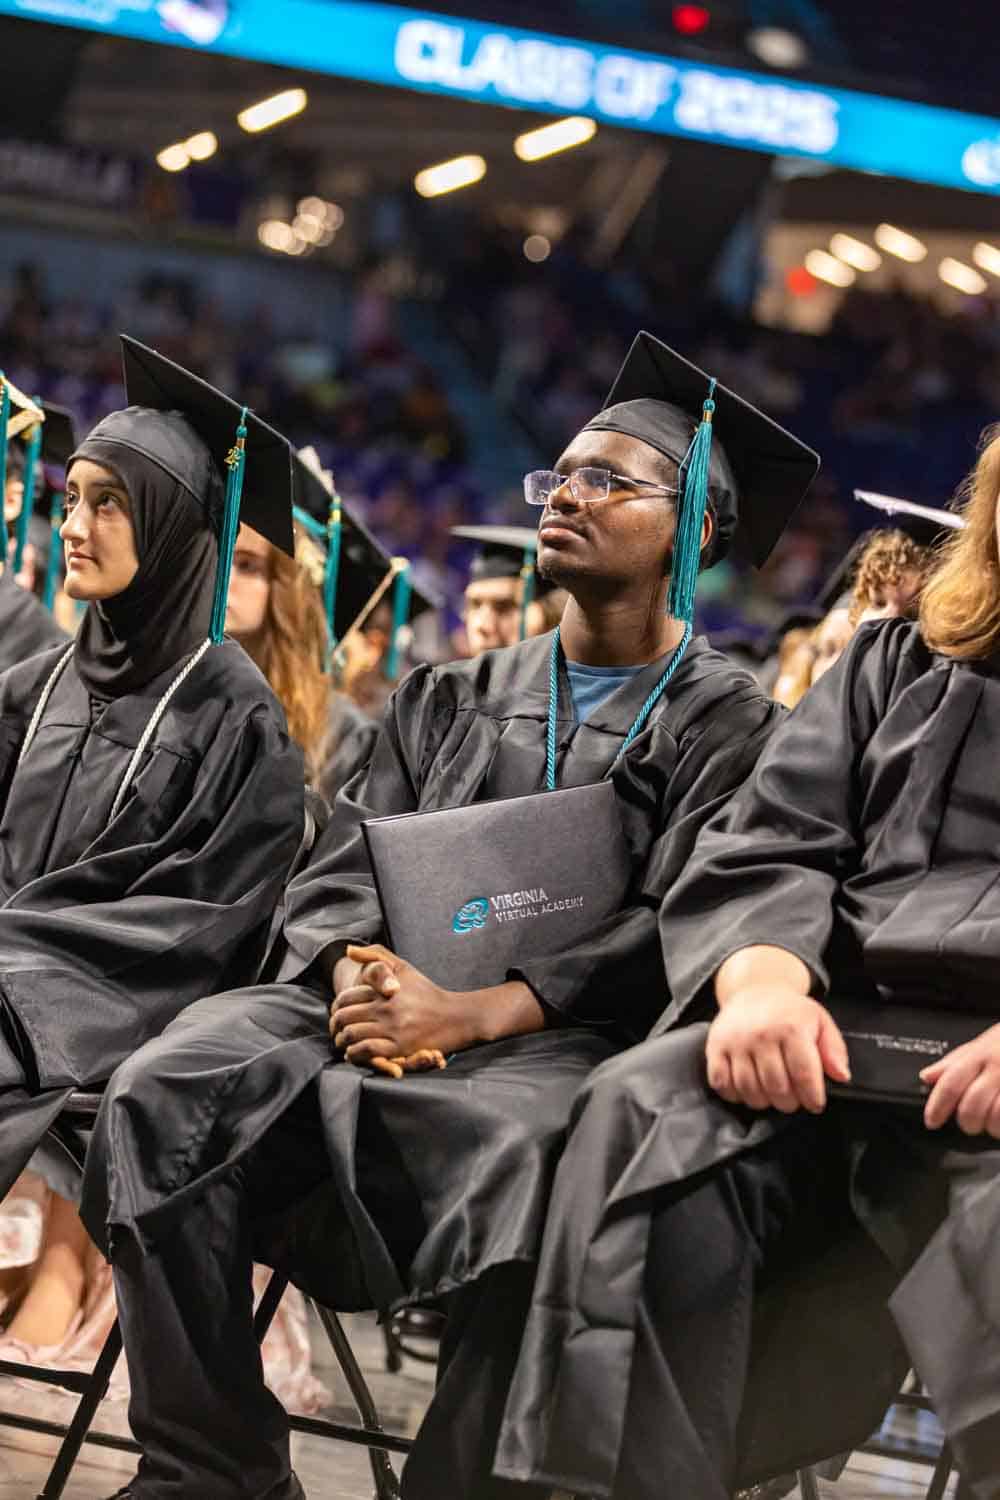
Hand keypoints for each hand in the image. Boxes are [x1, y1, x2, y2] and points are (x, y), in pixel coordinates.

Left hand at [330, 943, 484, 1066]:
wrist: (457, 1017)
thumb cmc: (428, 993)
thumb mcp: (403, 967)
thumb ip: (376, 955)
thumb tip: (348, 951)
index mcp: (384, 988)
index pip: (345, 998)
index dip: (336, 1008)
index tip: (337, 1014)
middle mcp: (386, 1007)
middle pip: (344, 1017)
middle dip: (335, 1026)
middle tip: (335, 1031)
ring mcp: (393, 1027)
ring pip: (351, 1035)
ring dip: (342, 1041)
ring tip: (343, 1043)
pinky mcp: (400, 1047)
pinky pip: (366, 1050)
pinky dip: (355, 1053)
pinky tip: (354, 1053)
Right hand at [706, 985, 850, 1113]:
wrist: (754, 990)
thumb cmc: (790, 1012)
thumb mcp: (820, 1022)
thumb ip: (834, 1049)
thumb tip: (841, 1076)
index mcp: (791, 1027)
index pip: (804, 1074)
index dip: (812, 1096)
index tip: (815, 1104)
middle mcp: (762, 1034)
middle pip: (777, 1087)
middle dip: (789, 1103)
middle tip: (793, 1100)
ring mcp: (736, 1041)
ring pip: (749, 1089)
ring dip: (764, 1102)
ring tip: (772, 1096)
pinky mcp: (715, 1047)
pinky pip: (721, 1083)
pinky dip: (735, 1095)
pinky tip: (747, 1090)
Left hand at [921, 1022, 999, 1134]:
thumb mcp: (981, 1043)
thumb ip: (953, 1063)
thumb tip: (926, 1077)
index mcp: (980, 1055)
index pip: (950, 1083)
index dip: (937, 1106)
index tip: (931, 1121)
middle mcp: (998, 1069)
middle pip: (971, 1107)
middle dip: (966, 1122)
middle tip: (968, 1123)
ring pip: (995, 1119)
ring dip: (990, 1128)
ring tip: (991, 1123)